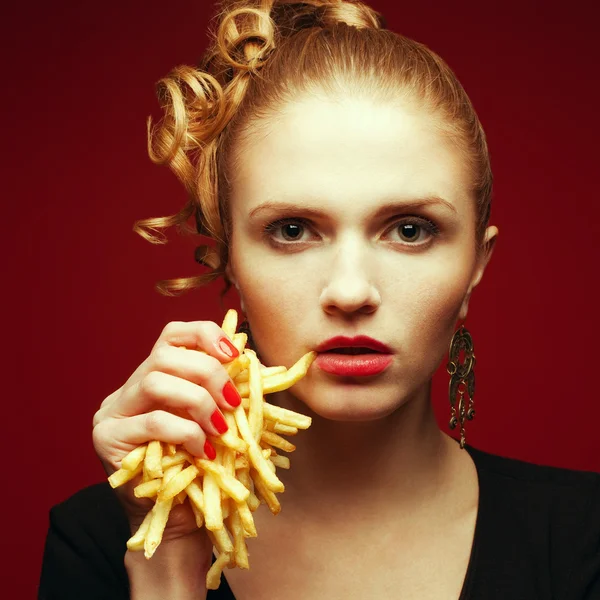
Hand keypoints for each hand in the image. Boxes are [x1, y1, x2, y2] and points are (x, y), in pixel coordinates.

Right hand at [92, 320, 241, 541]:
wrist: (176, 518)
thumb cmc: (199, 466)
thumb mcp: (214, 420)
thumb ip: (223, 390)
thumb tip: (251, 361)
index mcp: (154, 377)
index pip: (172, 336)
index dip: (204, 335)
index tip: (235, 354)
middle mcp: (128, 389)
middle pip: (164, 355)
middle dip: (208, 373)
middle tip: (232, 401)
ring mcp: (112, 412)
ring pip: (156, 381)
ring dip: (198, 402)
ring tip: (219, 429)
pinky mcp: (107, 438)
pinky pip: (153, 422)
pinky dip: (187, 432)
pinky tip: (204, 451)